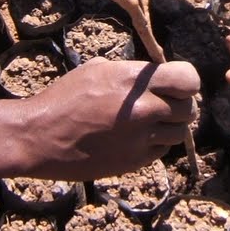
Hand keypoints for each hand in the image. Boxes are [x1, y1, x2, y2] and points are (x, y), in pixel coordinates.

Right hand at [11, 59, 200, 180]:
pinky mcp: (134, 161)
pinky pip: (161, 150)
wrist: (40, 137)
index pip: (188, 79)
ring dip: (170, 127)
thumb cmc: (63, 99)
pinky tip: (135, 138)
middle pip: (189, 108)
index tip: (177, 85)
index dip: (186, 82)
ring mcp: (140, 138)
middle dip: (179, 105)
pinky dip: (155, 144)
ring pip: (180, 133)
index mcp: (134, 81)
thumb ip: (129, 72)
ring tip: (149, 123)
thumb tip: (151, 74)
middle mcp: (144, 109)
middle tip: (164, 105)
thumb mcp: (95, 70)